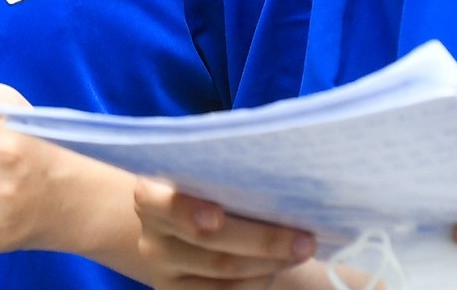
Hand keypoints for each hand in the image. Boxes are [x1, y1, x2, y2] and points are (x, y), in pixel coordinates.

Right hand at [132, 177, 316, 289]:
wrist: (177, 231)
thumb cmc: (205, 192)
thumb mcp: (205, 178)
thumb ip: (228, 178)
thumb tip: (282, 179)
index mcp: (150, 196)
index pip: (162, 202)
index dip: (188, 211)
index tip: (216, 217)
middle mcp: (152, 237)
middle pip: (210, 243)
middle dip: (264, 241)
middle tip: (305, 239)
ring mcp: (164, 272)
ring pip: (224, 272)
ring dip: (270, 263)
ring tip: (301, 250)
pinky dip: (258, 281)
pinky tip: (278, 266)